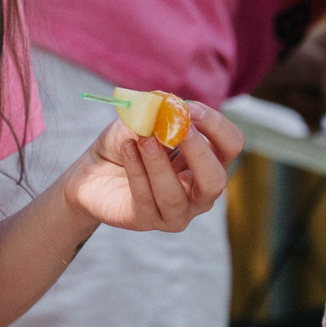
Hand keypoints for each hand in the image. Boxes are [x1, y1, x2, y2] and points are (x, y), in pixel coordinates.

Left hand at [60, 104, 242, 232]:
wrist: (94, 169)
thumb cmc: (129, 142)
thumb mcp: (142, 118)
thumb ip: (157, 112)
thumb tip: (168, 106)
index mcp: (209, 160)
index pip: (231, 144)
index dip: (215, 125)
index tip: (189, 108)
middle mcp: (200, 191)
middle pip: (216, 180)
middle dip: (198, 152)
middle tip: (178, 129)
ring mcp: (176, 211)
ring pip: (174, 195)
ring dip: (158, 163)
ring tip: (143, 139)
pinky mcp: (148, 220)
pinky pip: (146, 198)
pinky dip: (136, 170)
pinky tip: (127, 148)